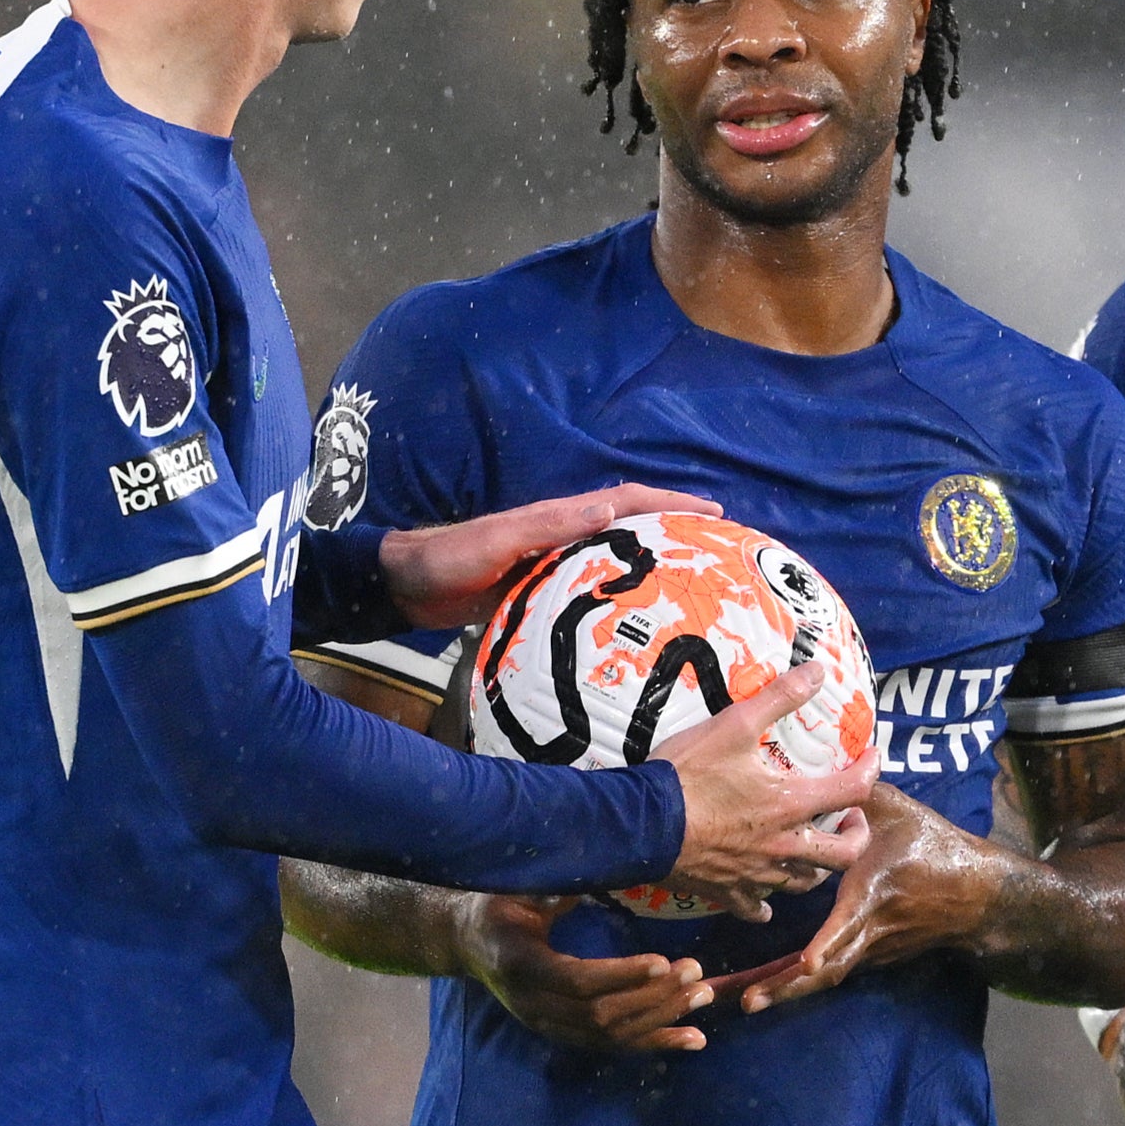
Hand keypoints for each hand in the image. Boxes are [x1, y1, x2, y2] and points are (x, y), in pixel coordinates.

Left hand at [380, 482, 717, 630]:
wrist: (405, 584)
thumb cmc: (447, 559)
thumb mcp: (499, 539)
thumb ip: (549, 524)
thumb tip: (610, 506)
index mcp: (560, 516)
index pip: (629, 500)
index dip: (672, 502)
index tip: (714, 512)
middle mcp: (565, 536)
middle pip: (632, 527)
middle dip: (676, 532)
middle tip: (719, 553)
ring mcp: (554, 564)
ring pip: (616, 562)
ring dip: (654, 567)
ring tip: (692, 590)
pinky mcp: (541, 592)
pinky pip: (592, 593)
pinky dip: (621, 600)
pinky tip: (635, 625)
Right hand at [450, 890, 719, 1053]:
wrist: (467, 941)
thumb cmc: (497, 904)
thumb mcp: (518, 888)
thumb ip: (556, 884)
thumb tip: (602, 862)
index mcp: (521, 964)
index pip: (577, 980)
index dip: (622, 975)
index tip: (664, 961)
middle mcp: (534, 1004)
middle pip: (601, 1014)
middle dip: (653, 996)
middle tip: (697, 972)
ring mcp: (549, 1025)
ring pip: (612, 1034)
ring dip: (662, 1018)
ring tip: (704, 995)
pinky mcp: (564, 1034)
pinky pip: (614, 1046)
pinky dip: (656, 1041)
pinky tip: (694, 1039)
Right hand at [652, 665, 875, 921]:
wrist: (640, 823)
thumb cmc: (688, 774)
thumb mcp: (735, 724)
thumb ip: (780, 696)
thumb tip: (818, 669)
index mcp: (791, 804)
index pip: (854, 790)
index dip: (871, 770)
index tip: (872, 758)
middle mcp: (784, 845)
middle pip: (844, 855)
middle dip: (856, 836)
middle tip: (850, 819)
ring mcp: (757, 874)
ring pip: (804, 883)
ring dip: (817, 868)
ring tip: (813, 849)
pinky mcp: (728, 892)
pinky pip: (756, 908)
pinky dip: (765, 905)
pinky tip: (765, 900)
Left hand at [742, 784, 1001, 1012]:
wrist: (976, 894)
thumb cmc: (936, 847)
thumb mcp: (900, 812)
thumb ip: (860, 791)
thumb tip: (824, 762)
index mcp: (873, 895)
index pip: (850, 924)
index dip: (830, 944)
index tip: (808, 961)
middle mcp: (870, 931)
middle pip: (828, 970)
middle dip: (787, 988)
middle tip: (748, 1003)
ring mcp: (873, 950)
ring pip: (827, 977)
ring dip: (786, 991)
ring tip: (746, 1002)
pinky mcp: (873, 956)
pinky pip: (834, 971)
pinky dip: (801, 984)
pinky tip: (768, 989)